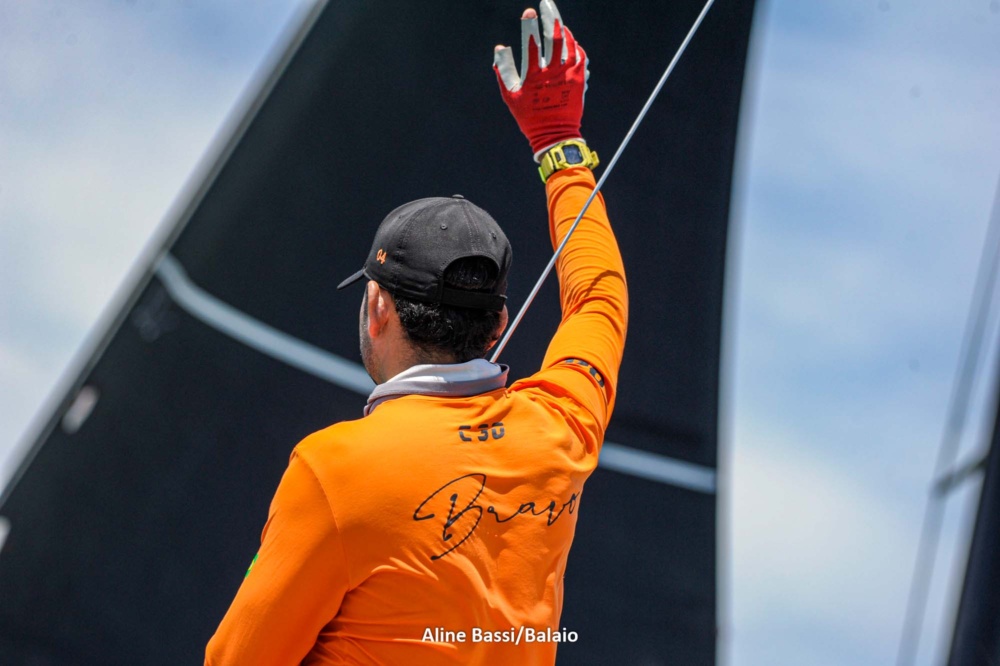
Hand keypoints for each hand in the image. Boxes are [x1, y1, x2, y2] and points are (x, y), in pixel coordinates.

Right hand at [493, 0, 588, 160]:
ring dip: (563, 29)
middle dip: (550, 18)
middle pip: (553, 38)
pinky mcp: (579, 80)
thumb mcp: (510, 97)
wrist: (555, 135)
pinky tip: (570, 39)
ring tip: (557, 18)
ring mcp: (568, 76)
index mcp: (534, 76)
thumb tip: (499, 49)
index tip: (529, 12)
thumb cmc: (529, 117)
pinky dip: (574, 45)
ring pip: (569, 45)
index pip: (532, 44)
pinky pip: (579, 56)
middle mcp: (553, 73)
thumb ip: (504, 71)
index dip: (530, 25)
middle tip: (546, 4)